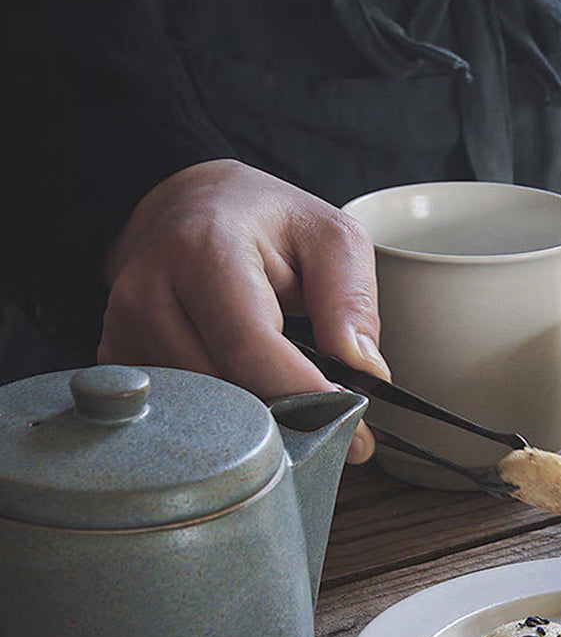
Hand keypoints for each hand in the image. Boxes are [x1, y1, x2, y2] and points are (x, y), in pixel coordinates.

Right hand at [100, 159, 387, 462]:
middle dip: (288, 415)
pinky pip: (180, 417)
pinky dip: (223, 418)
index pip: (252, 352)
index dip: (306, 398)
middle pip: (226, 394)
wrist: (192, 207)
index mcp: (204, 251)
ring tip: (286, 393)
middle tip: (331, 420)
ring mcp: (124, 330)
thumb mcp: (331, 239)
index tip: (352, 429)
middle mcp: (149, 292)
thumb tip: (366, 373)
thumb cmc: (266, 223)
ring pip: (204, 416)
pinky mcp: (119, 359)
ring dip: (257, 419)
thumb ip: (352, 303)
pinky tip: (247, 391)